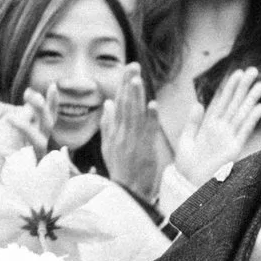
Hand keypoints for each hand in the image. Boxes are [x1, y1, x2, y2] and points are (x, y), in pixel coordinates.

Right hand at [98, 72, 168, 207]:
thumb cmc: (120, 170)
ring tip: (137, 80)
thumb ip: (108, 124)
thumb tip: (108, 104)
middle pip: (125, 106)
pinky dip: (150, 119)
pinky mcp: (144, 151)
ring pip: (134, 116)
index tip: (128, 69)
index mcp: (113, 132)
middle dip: (128, 85)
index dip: (123, 86)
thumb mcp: (108, 147)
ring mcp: (132, 143)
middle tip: (132, 66)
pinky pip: (147, 132)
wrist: (126, 193)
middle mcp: (121, 135)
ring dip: (136, 97)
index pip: (119, 104)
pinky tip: (152, 105)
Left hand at [170, 63, 260, 191]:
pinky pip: (244, 131)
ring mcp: (229, 138)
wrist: (187, 184)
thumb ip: (192, 122)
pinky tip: (259, 107)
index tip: (238, 73)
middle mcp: (222, 129)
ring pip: (241, 114)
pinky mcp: (233, 149)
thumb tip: (198, 104)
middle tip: (253, 70)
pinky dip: (251, 119)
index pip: (223, 101)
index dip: (230, 87)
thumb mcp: (186, 140)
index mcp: (210, 125)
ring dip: (251, 99)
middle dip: (244, 87)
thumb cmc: (186, 165)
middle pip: (235, 104)